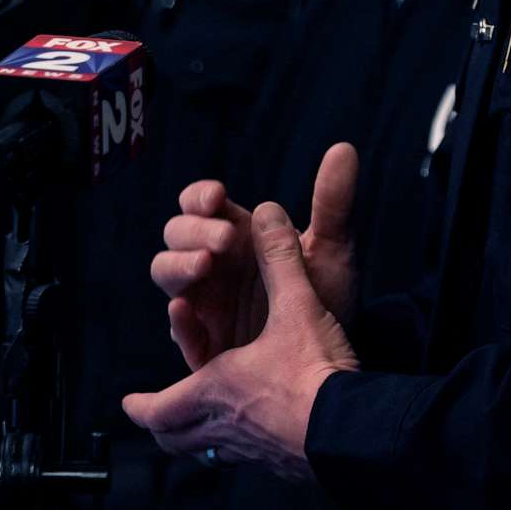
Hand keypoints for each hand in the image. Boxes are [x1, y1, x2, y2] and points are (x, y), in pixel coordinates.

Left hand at [122, 199, 359, 482]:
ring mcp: (253, 450)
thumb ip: (280, 259)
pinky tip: (254, 441)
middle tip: (153, 420)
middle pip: (177, 438)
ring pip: (208, 453)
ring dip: (196, 442)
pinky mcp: (281, 462)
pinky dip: (237, 451)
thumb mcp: (297, 305)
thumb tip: (267, 214)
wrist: (351, 430)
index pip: (161, 406)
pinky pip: (245, 460)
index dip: (141, 405)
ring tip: (198, 435)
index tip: (128, 402)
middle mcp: (225, 425)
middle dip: (162, 426)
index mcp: (216, 387)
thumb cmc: (315, 372)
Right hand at [151, 145, 359, 369]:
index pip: (200, 204)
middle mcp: (214, 265)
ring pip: (167, 274)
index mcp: (239, 236)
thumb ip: (333, 204)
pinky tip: (186, 310)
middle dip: (194, 230)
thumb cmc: (329, 300)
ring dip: (179, 264)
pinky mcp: (206, 346)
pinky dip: (179, 322)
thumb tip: (343, 148)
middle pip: (177, 234)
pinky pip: (180, 333)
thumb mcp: (332, 252)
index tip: (217, 197)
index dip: (199, 196)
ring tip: (205, 264)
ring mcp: (205, 303)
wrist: (335, 362)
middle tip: (225, 240)